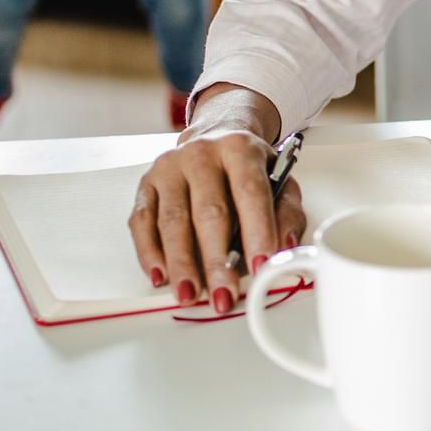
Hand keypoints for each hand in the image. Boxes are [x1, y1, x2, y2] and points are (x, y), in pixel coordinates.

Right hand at [128, 99, 306, 313]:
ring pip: (172, 220)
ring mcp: (170, 168)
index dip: (257, 232)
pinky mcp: (147, 184)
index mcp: (240, 149)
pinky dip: (150, 252)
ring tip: (190, 295)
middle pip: (208, 212)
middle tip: (223, 294)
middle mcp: (201, 154)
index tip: (261, 266)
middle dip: (216, 260)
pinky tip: (160, 275)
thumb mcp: (280, 181)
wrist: (215, 135)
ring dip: (181, 263)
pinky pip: (142, 222)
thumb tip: (285, 247)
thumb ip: (287, 214)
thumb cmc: (248, 168)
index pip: (250, 192)